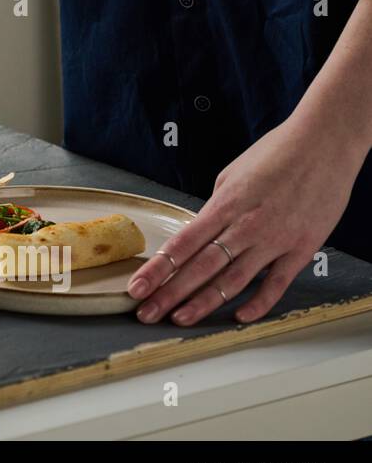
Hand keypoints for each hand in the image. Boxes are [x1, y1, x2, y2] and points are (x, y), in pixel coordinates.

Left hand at [126, 115, 361, 325]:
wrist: (325, 142)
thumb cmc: (276, 153)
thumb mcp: (232, 175)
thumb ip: (216, 207)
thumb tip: (202, 228)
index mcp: (224, 205)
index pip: (181, 244)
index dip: (157, 270)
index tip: (137, 287)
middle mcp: (246, 226)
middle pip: (200, 268)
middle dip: (169, 294)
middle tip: (147, 313)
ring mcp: (274, 239)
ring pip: (233, 281)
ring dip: (204, 303)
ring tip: (180, 319)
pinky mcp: (302, 248)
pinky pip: (277, 282)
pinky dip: (258, 302)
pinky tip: (238, 316)